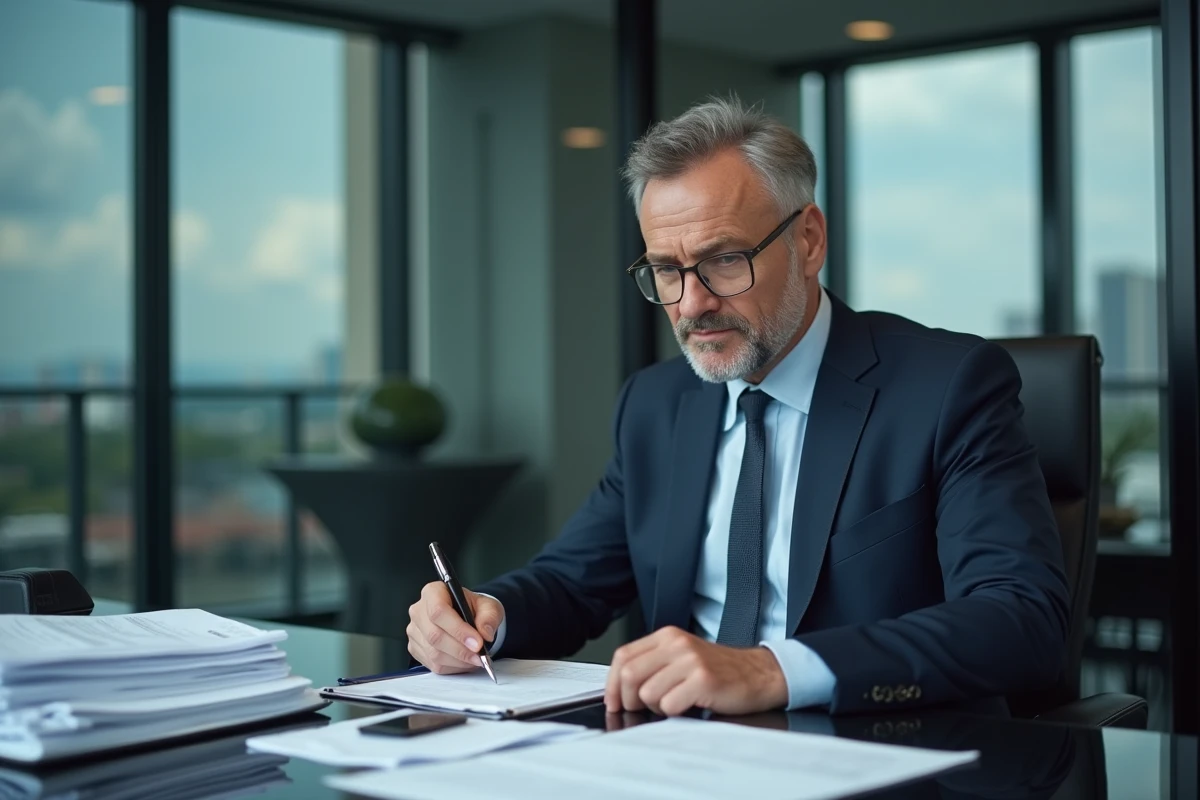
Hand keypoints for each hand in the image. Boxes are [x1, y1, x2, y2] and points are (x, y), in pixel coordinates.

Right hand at [406, 582, 503, 674]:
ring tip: (476, 659)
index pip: (439, 611)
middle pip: (435, 635)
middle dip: (461, 650)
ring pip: (434, 653)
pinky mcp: (416, 649)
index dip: (458, 629)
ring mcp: (415, 631)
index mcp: (433, 592)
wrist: (467, 617)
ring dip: (459, 661)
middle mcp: (419, 611)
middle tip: (480, 655)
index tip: (477, 642)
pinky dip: (453, 667)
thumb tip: (485, 633)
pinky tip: (465, 662)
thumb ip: (489, 616)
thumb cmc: (473, 609)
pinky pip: (433, 664)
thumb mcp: (488, 606)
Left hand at [604, 626, 787, 716]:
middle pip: (629, 676)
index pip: (623, 656)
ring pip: (647, 694)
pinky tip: (688, 705)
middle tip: (641, 708)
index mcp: (667, 636)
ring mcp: (690, 661)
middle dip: (629, 700)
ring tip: (674, 703)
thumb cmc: (719, 670)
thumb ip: (653, 664)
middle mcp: (676, 644)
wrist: (759, 674)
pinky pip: (669, 705)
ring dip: (656, 707)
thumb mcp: (682, 656)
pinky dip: (674, 712)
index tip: (613, 701)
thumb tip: (618, 688)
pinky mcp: (703, 680)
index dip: (611, 683)